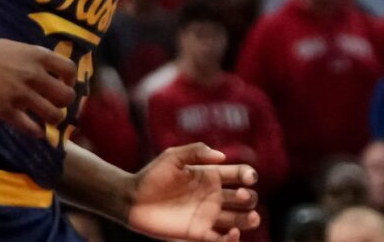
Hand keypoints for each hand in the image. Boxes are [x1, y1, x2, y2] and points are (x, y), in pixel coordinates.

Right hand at [0, 35, 78, 134]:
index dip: (70, 81)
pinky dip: (37, 132)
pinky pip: (32, 127)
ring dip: (53, 120)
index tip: (63, 86)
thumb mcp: (17, 48)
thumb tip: (50, 73)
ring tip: (46, 120)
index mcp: (38, 55)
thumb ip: (35, 60)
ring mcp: (21, 93)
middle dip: (64, 104)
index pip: (70, 70)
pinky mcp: (6, 110)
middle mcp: (34, 74)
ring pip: (53, 115)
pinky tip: (35, 131)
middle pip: (66, 96)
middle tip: (55, 106)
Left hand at [124, 144, 261, 240]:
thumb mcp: (173, 156)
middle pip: (246, 198)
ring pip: (239, 220)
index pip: (240, 174)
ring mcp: (208, 216)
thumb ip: (197, 151)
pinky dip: (231, 240)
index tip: (248, 178)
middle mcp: (214, 196)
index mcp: (211, 175)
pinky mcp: (198, 234)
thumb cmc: (151, 175)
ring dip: (250, 220)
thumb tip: (221, 157)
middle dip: (250, 197)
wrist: (132, 200)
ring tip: (252, 218)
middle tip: (241, 196)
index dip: (249, 175)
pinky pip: (221, 240)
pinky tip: (232, 234)